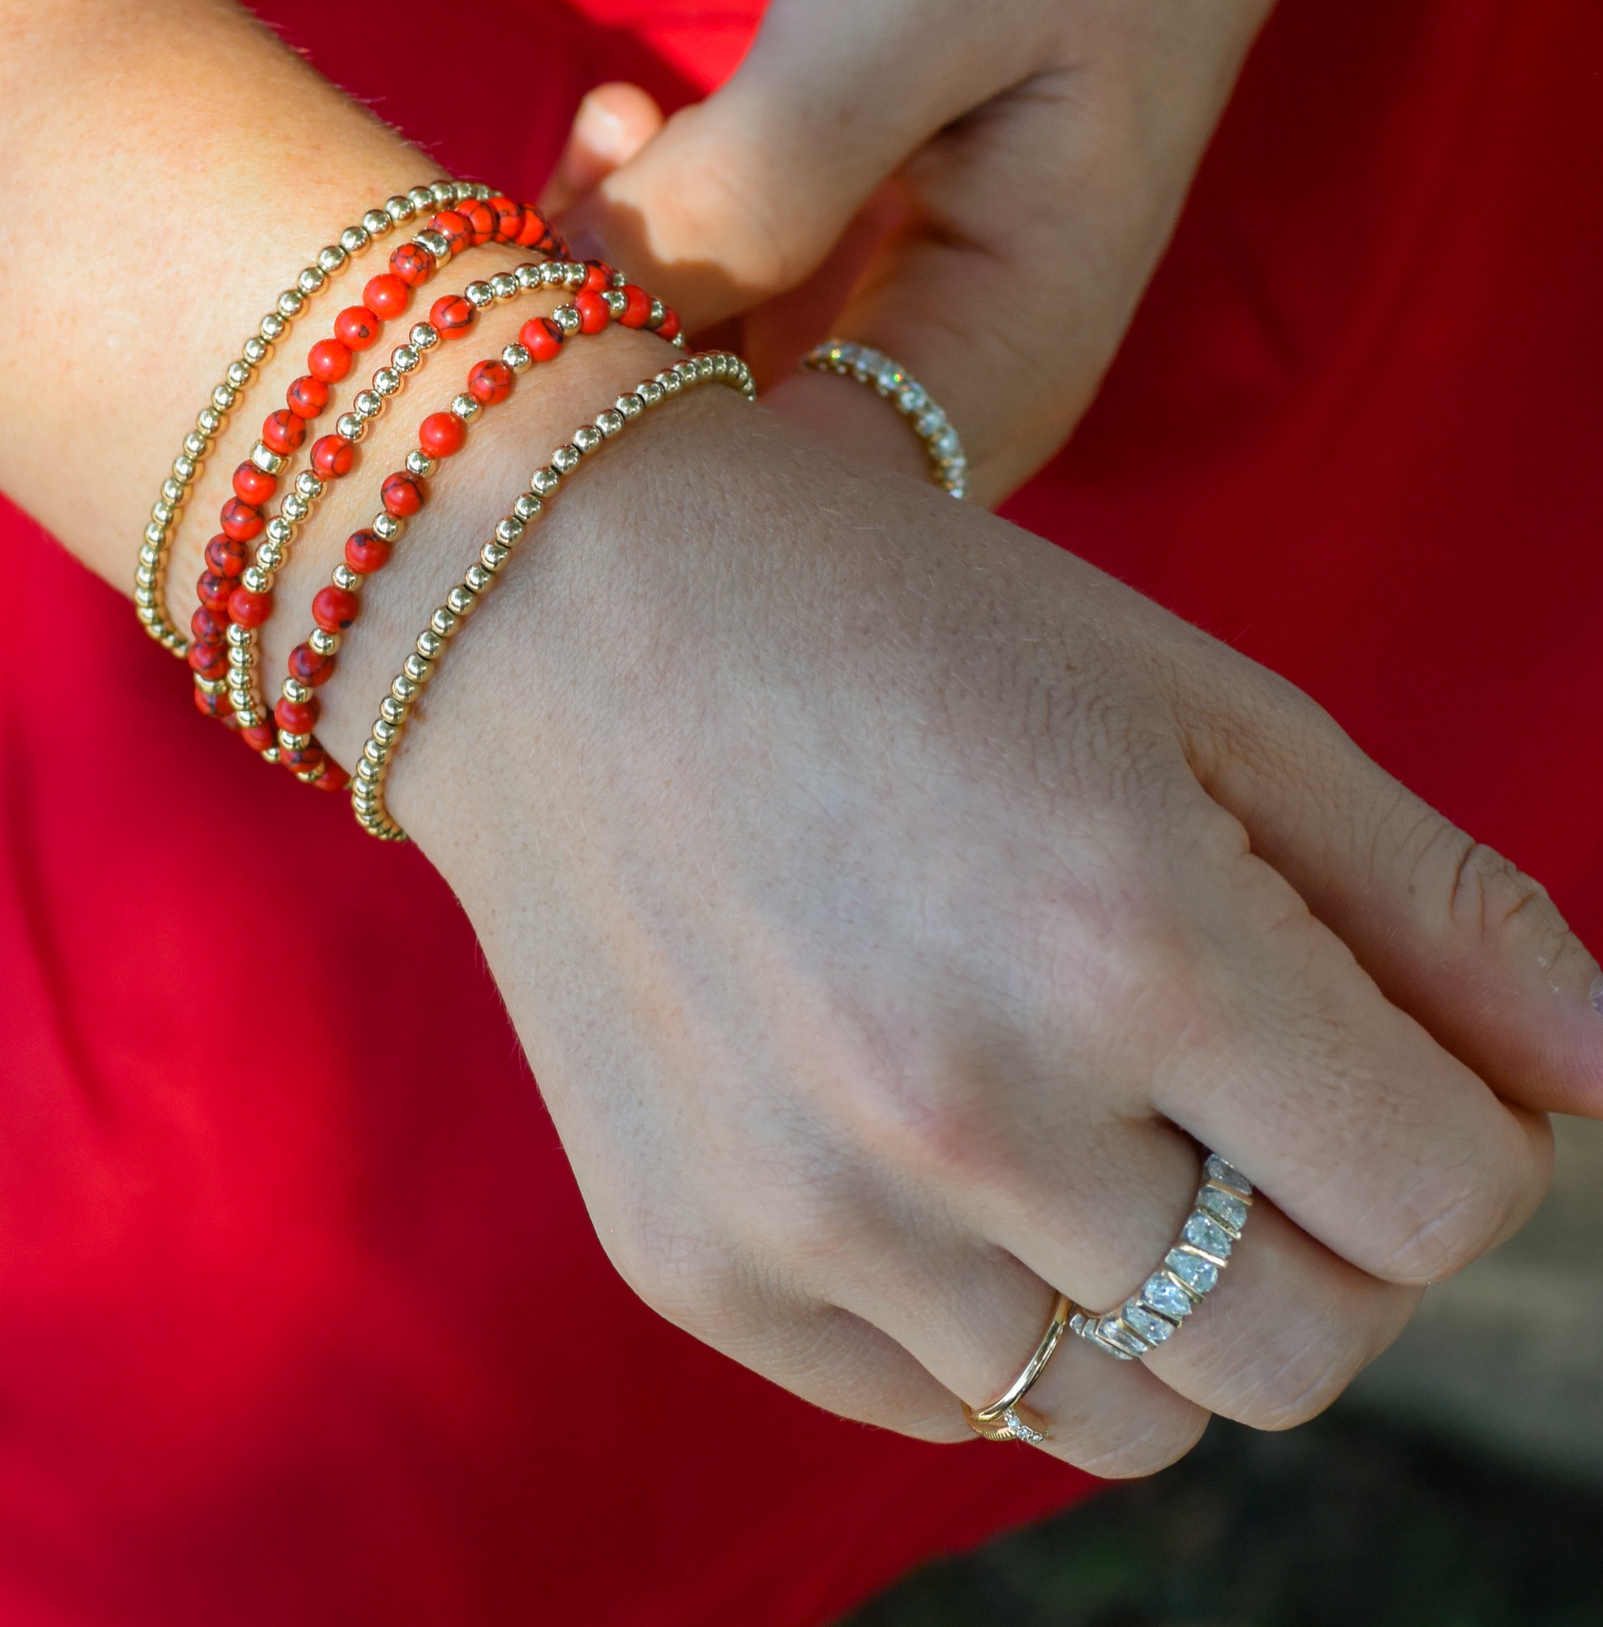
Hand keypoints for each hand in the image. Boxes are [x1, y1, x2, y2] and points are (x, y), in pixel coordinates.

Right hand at [391, 401, 1601, 1474]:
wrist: (569, 617)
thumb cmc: (905, 621)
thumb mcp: (1192, 700)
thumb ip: (1430, 899)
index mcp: (1129, 942)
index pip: (1445, 1200)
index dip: (1463, 1132)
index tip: (1385, 1052)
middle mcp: (968, 1112)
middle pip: (1304, 1349)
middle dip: (1333, 1238)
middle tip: (1247, 1096)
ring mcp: (813, 1212)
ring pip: (1125, 1415)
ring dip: (1164, 1297)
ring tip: (1085, 1126)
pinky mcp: (698, 1263)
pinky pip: (939, 1399)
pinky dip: (989, 1308)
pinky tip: (927, 1145)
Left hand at [548, 0, 1368, 503]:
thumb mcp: (906, 0)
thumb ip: (765, 172)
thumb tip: (601, 300)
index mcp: (1000, 372)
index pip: (792, 520)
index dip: (645, 451)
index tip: (556, 315)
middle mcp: (950, 397)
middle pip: (733, 479)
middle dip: (612, 358)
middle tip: (579, 194)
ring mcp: (895, 347)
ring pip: (702, 397)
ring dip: (617, 281)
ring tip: (622, 122)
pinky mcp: (849, 291)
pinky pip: (711, 317)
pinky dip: (646, 237)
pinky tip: (635, 125)